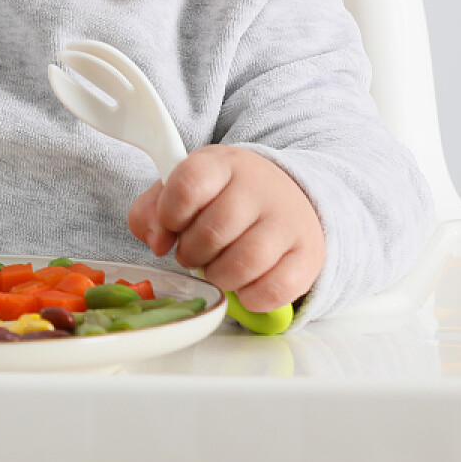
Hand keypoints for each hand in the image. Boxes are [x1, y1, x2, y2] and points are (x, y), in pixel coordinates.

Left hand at [126, 145, 324, 312]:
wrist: (285, 198)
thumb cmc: (222, 198)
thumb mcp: (182, 191)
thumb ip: (151, 211)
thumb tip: (157, 242)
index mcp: (222, 164)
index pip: (188, 184)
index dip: (170, 214)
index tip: (173, 224)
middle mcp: (259, 188)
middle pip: (214, 230)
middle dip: (191, 253)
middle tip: (193, 253)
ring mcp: (289, 221)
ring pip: (245, 263)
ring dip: (219, 277)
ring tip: (216, 268)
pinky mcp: (309, 255)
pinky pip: (275, 290)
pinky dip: (250, 297)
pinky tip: (243, 285)